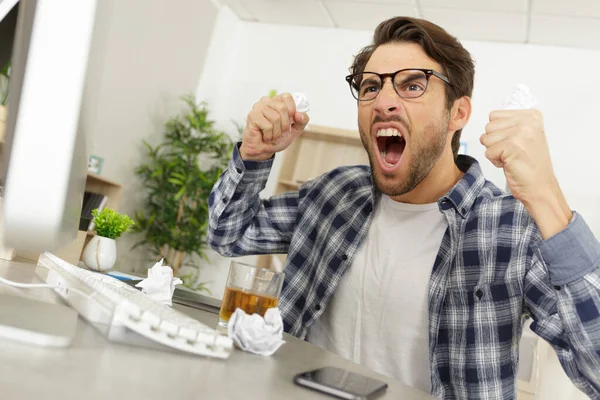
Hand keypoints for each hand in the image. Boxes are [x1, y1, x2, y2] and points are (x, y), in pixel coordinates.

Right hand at [240, 93, 309, 160]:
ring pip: (275, 118)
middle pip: (282, 108)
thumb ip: (302, 121)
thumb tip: (299, 114)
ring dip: (276, 133)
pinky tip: (265, 137)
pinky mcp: (252, 116)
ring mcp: (258, 107)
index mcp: (277, 101)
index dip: (292, 110)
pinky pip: (267, 126)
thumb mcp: (295, 130)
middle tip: (280, 132)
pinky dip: (269, 136)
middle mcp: (267, 101)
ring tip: (272, 136)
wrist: (264, 150)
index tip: (290, 121)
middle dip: (284, 125)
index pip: (287, 97)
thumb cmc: (277, 138)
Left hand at [480, 109, 571, 237]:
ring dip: (495, 152)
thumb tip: (489, 121)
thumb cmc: (530, 164)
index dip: (499, 133)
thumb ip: (510, 125)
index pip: (494, 116)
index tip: (515, 144)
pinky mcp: (512, 147)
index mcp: (532, 115)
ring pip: (486, 139)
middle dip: (495, 142)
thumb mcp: (525, 136)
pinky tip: (510, 164)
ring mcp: (520, 133)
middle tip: (513, 152)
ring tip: (512, 157)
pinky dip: (495, 161)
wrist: (540, 186)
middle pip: (488, 127)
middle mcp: (528, 121)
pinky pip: (488, 152)